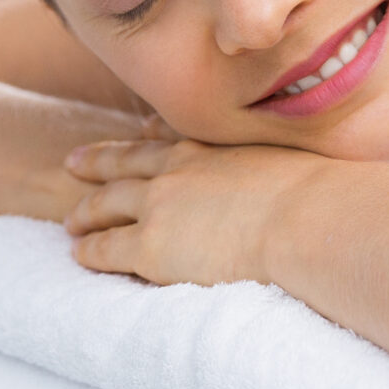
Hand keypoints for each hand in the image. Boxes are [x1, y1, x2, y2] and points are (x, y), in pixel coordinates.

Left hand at [62, 137, 326, 286]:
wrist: (307, 220)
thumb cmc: (318, 199)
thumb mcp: (296, 163)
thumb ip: (285, 166)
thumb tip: (315, 177)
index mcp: (213, 150)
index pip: (170, 139)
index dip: (147, 138)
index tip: (135, 133)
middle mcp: (178, 171)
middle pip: (126, 165)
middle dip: (98, 163)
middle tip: (73, 164)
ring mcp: (159, 207)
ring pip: (106, 205)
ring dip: (85, 212)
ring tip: (70, 221)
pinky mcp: (150, 247)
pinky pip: (107, 248)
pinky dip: (90, 250)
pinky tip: (79, 255)